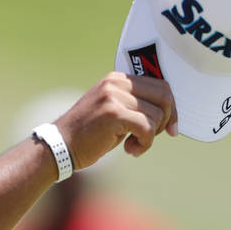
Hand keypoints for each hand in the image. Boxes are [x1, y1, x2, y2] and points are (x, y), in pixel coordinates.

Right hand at [55, 72, 176, 167]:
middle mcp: (116, 83)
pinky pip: (147, 128)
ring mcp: (113, 96)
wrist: (60, 146)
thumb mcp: (113, 112)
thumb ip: (136, 106)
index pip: (160, 85)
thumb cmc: (89, 134)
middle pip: (164, 96)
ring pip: (156, 115)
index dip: (170, 109)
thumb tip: (170, 113)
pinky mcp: (113, 113)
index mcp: (117, 79)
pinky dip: (145, 144)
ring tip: (133, 145)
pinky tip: (130, 150)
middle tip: (150, 137)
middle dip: (166, 120)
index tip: (170, 128)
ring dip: (150, 137)